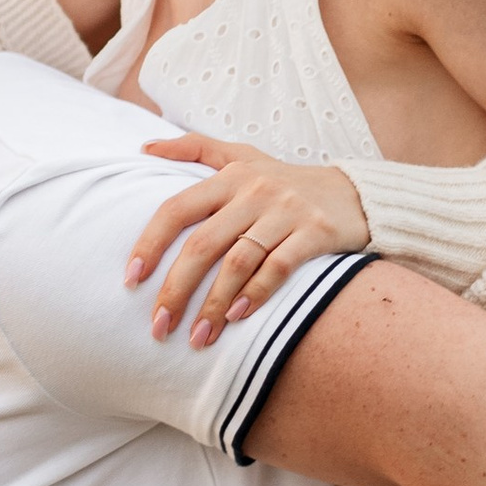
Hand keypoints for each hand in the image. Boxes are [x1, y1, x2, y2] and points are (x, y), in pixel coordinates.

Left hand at [129, 136, 372, 345]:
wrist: (354, 194)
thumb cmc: (286, 181)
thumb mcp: (242, 156)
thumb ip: (194, 149)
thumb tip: (143, 149)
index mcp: (230, 176)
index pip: (177, 209)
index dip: (150, 244)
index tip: (131, 280)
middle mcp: (254, 191)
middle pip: (203, 245)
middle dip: (176, 289)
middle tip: (159, 325)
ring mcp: (285, 212)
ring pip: (237, 263)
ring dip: (213, 305)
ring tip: (197, 337)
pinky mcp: (315, 233)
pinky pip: (278, 268)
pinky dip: (255, 295)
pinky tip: (236, 319)